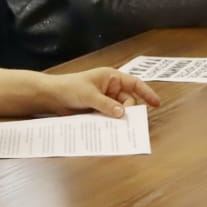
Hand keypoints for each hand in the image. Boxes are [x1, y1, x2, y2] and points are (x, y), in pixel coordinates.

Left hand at [43, 68, 161, 118]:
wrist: (51, 96)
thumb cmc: (70, 88)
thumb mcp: (89, 95)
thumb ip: (107, 105)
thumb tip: (122, 113)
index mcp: (111, 78)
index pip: (134, 84)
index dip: (146, 93)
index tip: (156, 104)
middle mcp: (110, 88)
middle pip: (128, 100)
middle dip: (129, 110)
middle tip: (129, 122)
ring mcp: (104, 99)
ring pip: (119, 110)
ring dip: (118, 118)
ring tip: (119, 128)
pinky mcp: (97, 109)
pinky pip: (109, 116)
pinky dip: (110, 122)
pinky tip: (110, 129)